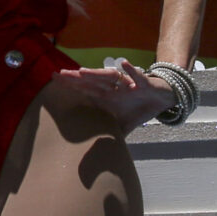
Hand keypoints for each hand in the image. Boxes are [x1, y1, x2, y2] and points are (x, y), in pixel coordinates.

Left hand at [49, 58, 175, 132]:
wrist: (162, 98)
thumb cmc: (140, 107)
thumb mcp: (124, 125)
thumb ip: (112, 134)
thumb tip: (102, 153)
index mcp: (108, 96)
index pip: (86, 89)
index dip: (71, 84)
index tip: (54, 79)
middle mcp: (114, 88)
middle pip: (93, 81)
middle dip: (76, 78)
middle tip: (59, 74)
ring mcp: (127, 84)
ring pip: (110, 77)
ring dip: (96, 74)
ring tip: (81, 72)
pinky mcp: (143, 82)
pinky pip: (136, 76)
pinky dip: (130, 70)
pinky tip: (123, 63)